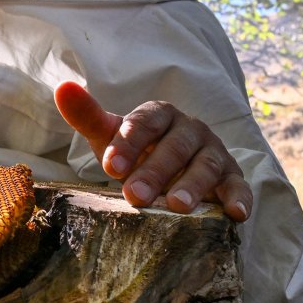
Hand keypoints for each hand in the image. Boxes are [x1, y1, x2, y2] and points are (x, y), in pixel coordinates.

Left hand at [54, 81, 250, 220]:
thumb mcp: (109, 137)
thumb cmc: (135, 154)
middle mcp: (190, 129)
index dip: (129, 142)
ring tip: (175, 207)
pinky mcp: (232, 177)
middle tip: (134, 195)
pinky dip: (239, 199)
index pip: (145, 122)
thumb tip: (63, 88)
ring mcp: (214, 152)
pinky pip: (239, 186)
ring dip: (193, 185)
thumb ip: (87, 115)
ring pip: (206, 165)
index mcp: (160, 115)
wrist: (166, 174)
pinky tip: (235, 214)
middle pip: (175, 147)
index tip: (111, 166)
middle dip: (155, 171)